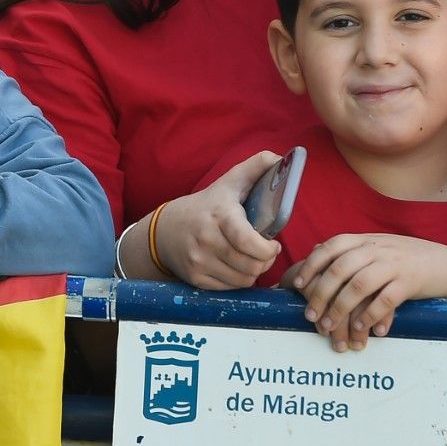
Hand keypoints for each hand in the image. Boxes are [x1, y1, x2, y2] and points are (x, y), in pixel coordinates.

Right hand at [150, 153, 282, 290]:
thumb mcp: (228, 183)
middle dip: (265, 261)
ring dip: (253, 272)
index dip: (267, 249)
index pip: (245, 240)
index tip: (273, 245)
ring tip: (250, 258)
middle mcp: (206, 240)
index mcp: (219, 215)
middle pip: (251, 265)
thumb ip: (255, 167)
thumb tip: (281, 157)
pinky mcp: (196, 278)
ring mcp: (199, 261)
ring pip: (243, 279)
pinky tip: (235, 266)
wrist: (165, 231)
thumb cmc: (206, 206)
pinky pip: (231, 288)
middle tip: (265, 252)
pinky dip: (238, 280)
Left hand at [283, 233, 446, 350]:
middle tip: (310, 315)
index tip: (297, 284)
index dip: (311, 265)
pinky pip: (386, 300)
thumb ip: (349, 249)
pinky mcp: (410, 282)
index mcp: (366, 240)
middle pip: (340, 269)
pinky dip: (371, 315)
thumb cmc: (405, 259)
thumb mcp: (376, 247)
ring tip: (330, 327)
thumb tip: (316, 251)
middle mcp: (377, 249)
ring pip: (359, 285)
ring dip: (341, 308)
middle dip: (321, 293)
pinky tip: (362, 329)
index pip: (331, 247)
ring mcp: (394, 264)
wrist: (446, 264)